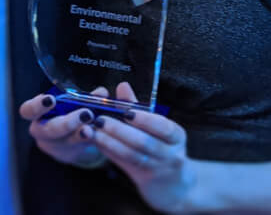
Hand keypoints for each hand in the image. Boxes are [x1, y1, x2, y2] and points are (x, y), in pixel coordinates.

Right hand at [19, 90, 106, 167]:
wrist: (68, 135)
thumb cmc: (66, 110)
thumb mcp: (71, 101)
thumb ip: (85, 96)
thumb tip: (101, 92)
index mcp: (36, 113)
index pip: (28, 110)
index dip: (37, 106)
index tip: (51, 99)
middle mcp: (41, 130)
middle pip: (50, 129)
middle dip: (69, 122)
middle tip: (86, 114)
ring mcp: (54, 145)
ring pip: (66, 141)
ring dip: (81, 134)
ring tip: (93, 127)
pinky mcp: (68, 154)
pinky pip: (79, 147)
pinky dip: (90, 139)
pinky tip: (98, 133)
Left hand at [82, 83, 193, 212]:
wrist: (173, 184)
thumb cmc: (164, 145)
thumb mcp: (157, 128)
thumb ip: (139, 107)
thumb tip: (122, 86)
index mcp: (177, 136)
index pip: (163, 127)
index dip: (144, 120)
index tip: (126, 112)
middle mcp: (171, 154)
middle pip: (144, 143)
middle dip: (120, 130)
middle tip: (100, 119)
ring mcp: (158, 169)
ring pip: (131, 155)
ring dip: (110, 142)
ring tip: (94, 131)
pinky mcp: (144, 180)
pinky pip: (124, 163)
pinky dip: (110, 151)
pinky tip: (98, 142)